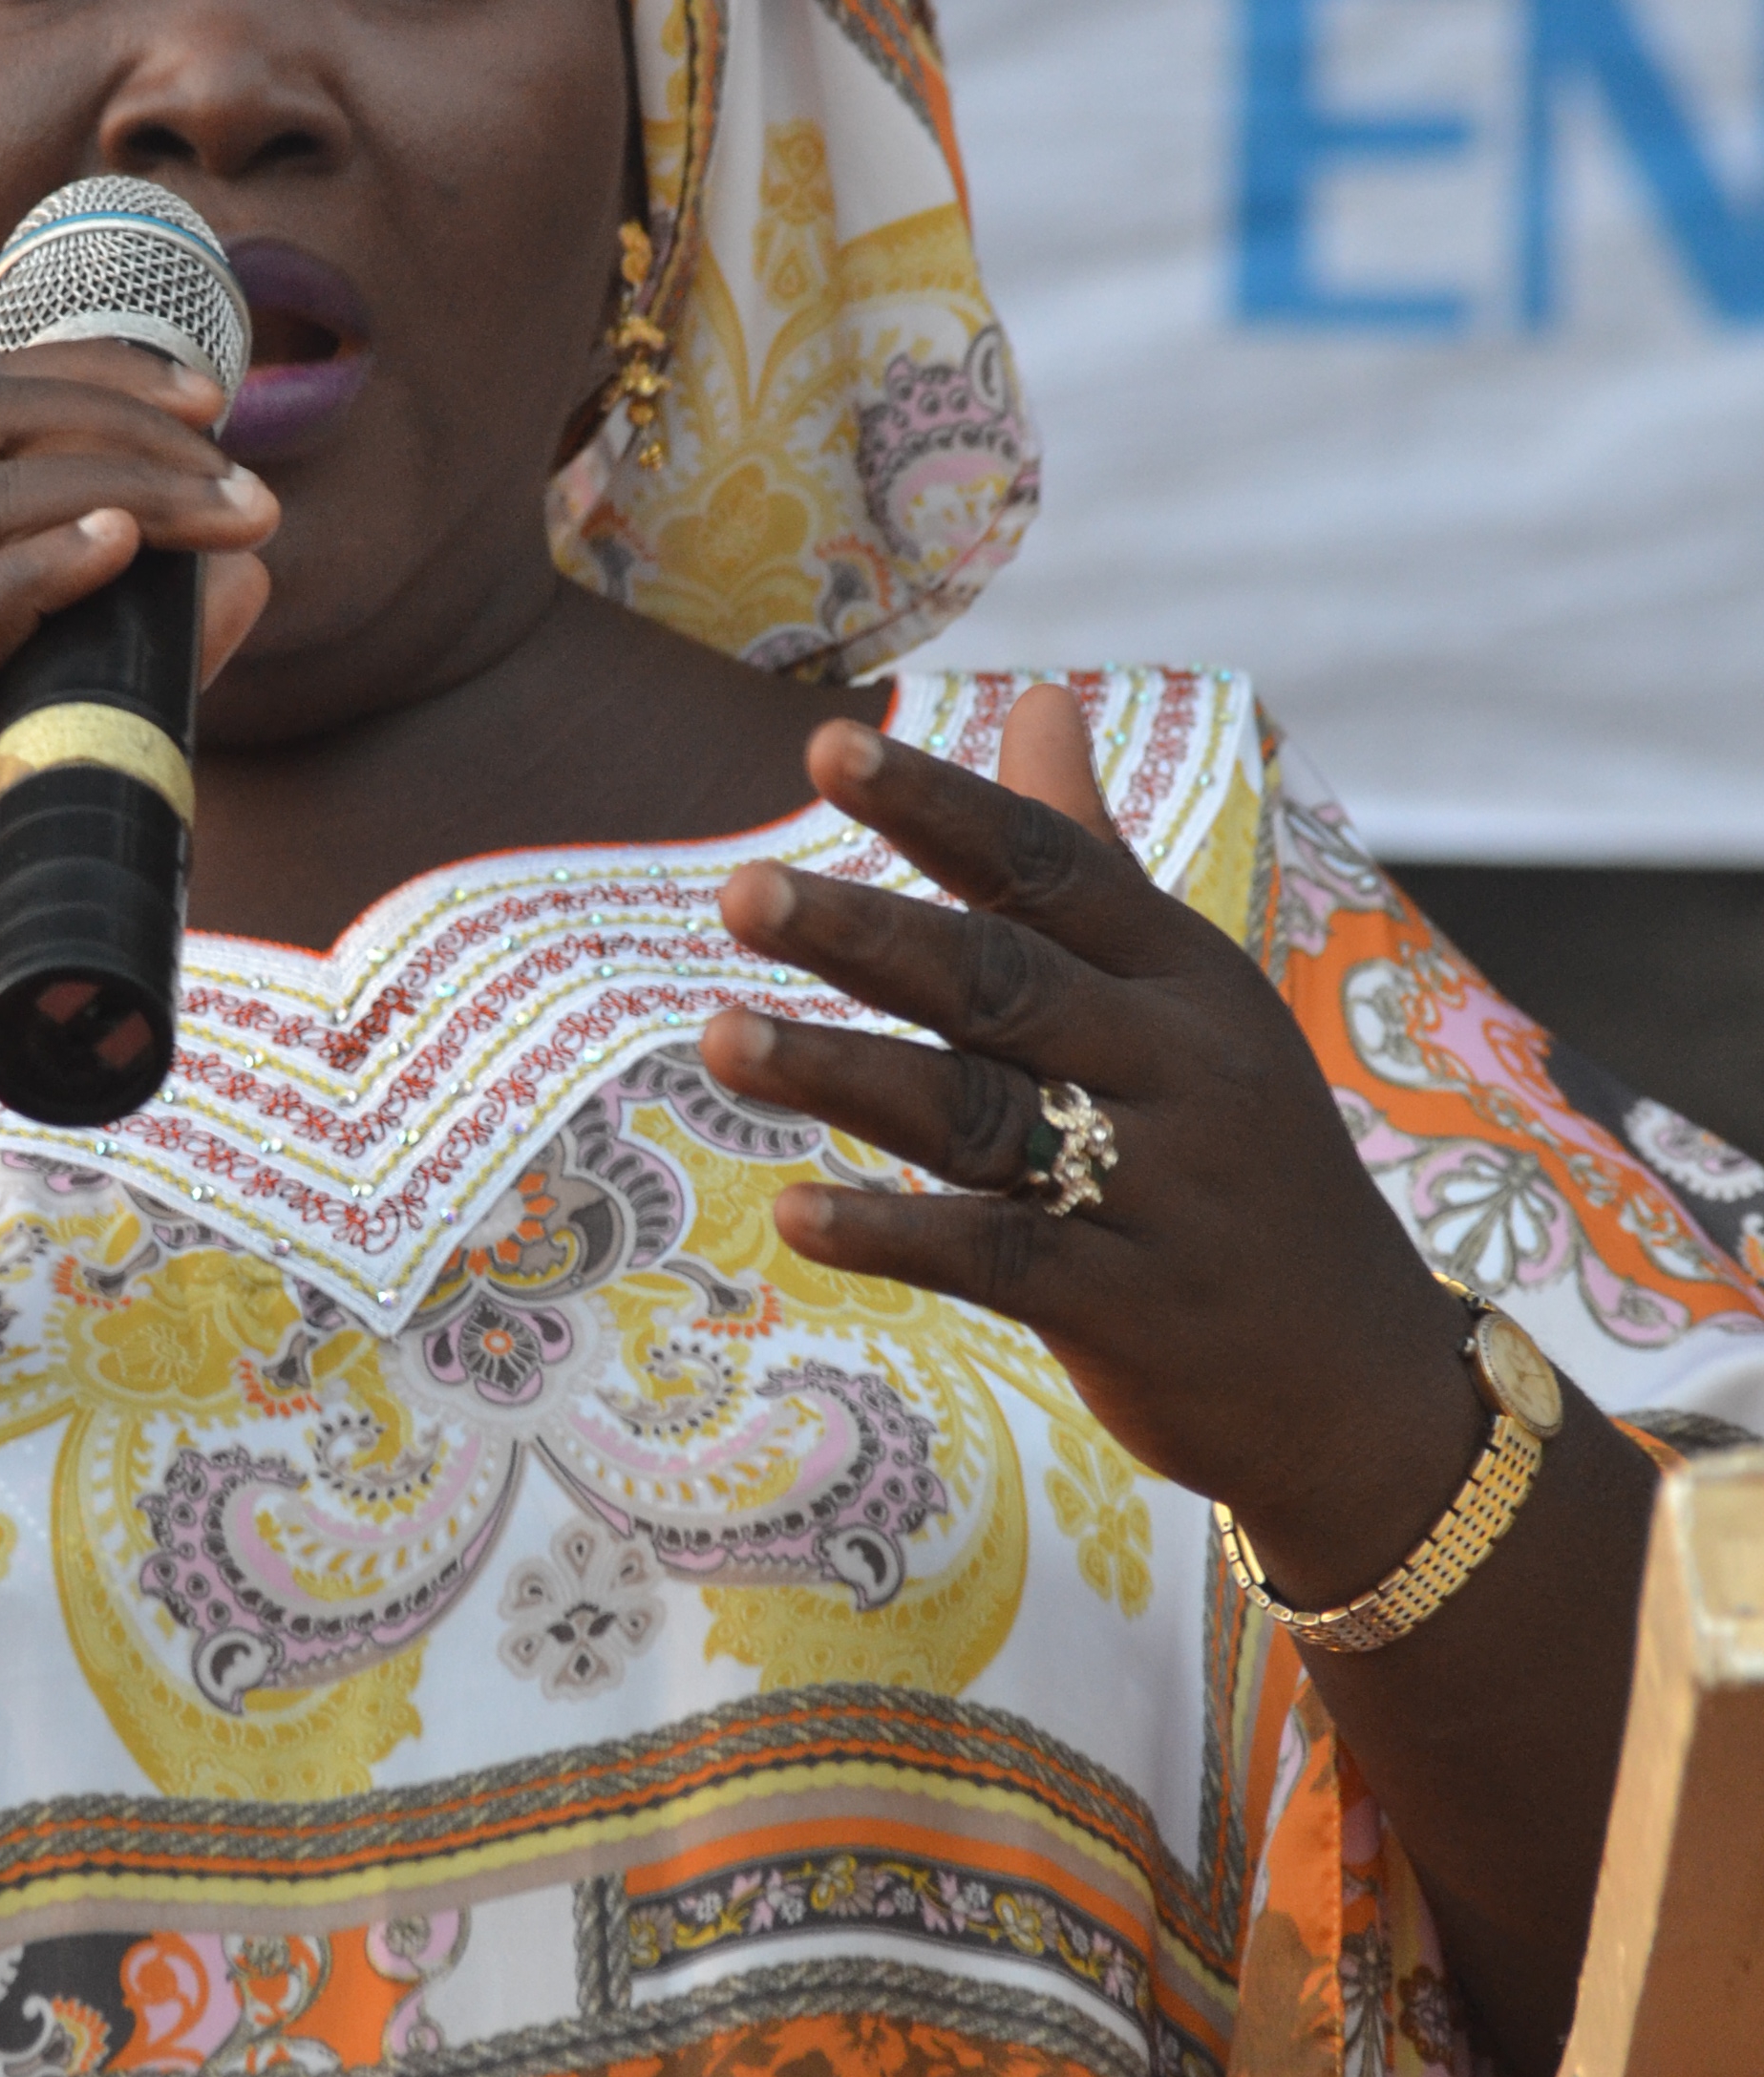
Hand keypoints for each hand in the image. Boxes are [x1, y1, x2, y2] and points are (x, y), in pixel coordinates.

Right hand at [0, 345, 276, 1346]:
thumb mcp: (50, 762)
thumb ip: (137, 668)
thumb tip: (246, 571)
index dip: (89, 374)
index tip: (207, 398)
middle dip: (113, 400)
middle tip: (234, 450)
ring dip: (117, 480)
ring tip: (233, 510)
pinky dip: (35, 574)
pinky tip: (122, 555)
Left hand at [700, 687, 1482, 1609]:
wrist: (1361, 1380)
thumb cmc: (1243, 1164)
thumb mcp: (1193, 998)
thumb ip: (1091, 858)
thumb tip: (1036, 696)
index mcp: (1187, 977)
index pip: (1049, 868)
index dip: (937, 808)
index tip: (825, 747)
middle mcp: (1181, 1068)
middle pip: (1001, 981)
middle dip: (865, 935)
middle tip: (736, 892)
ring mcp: (1160, 1191)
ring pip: (981, 1115)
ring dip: (841, 1074)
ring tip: (714, 1038)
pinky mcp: (1130, 1308)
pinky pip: (996, 1259)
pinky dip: (892, 1234)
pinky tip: (791, 1213)